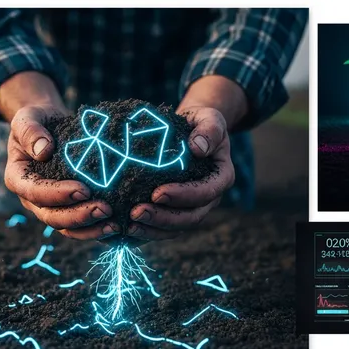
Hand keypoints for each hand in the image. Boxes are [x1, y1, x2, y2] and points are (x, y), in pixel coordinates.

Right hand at [0, 73, 119, 240]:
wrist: (49, 126)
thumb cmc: (37, 120)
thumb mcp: (28, 119)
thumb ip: (30, 132)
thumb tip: (44, 151)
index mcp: (18, 178)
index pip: (35, 191)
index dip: (58, 194)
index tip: (83, 189)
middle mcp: (31, 198)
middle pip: (52, 216)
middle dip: (79, 216)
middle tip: (105, 209)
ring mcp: (49, 206)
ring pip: (67, 227)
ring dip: (90, 229)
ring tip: (114, 224)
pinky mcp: (67, 208)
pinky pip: (80, 226)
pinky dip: (96, 229)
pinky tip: (117, 225)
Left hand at [127, 76, 244, 241]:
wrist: (191, 130)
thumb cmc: (200, 123)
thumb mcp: (209, 119)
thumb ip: (209, 131)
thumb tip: (197, 148)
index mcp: (222, 177)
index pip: (206, 192)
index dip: (183, 196)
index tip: (157, 193)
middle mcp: (210, 197)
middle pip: (191, 217)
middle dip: (163, 218)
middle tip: (136, 212)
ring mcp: (194, 207)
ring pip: (177, 227)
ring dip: (153, 228)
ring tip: (129, 224)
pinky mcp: (178, 210)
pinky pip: (165, 227)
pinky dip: (147, 229)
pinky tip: (127, 226)